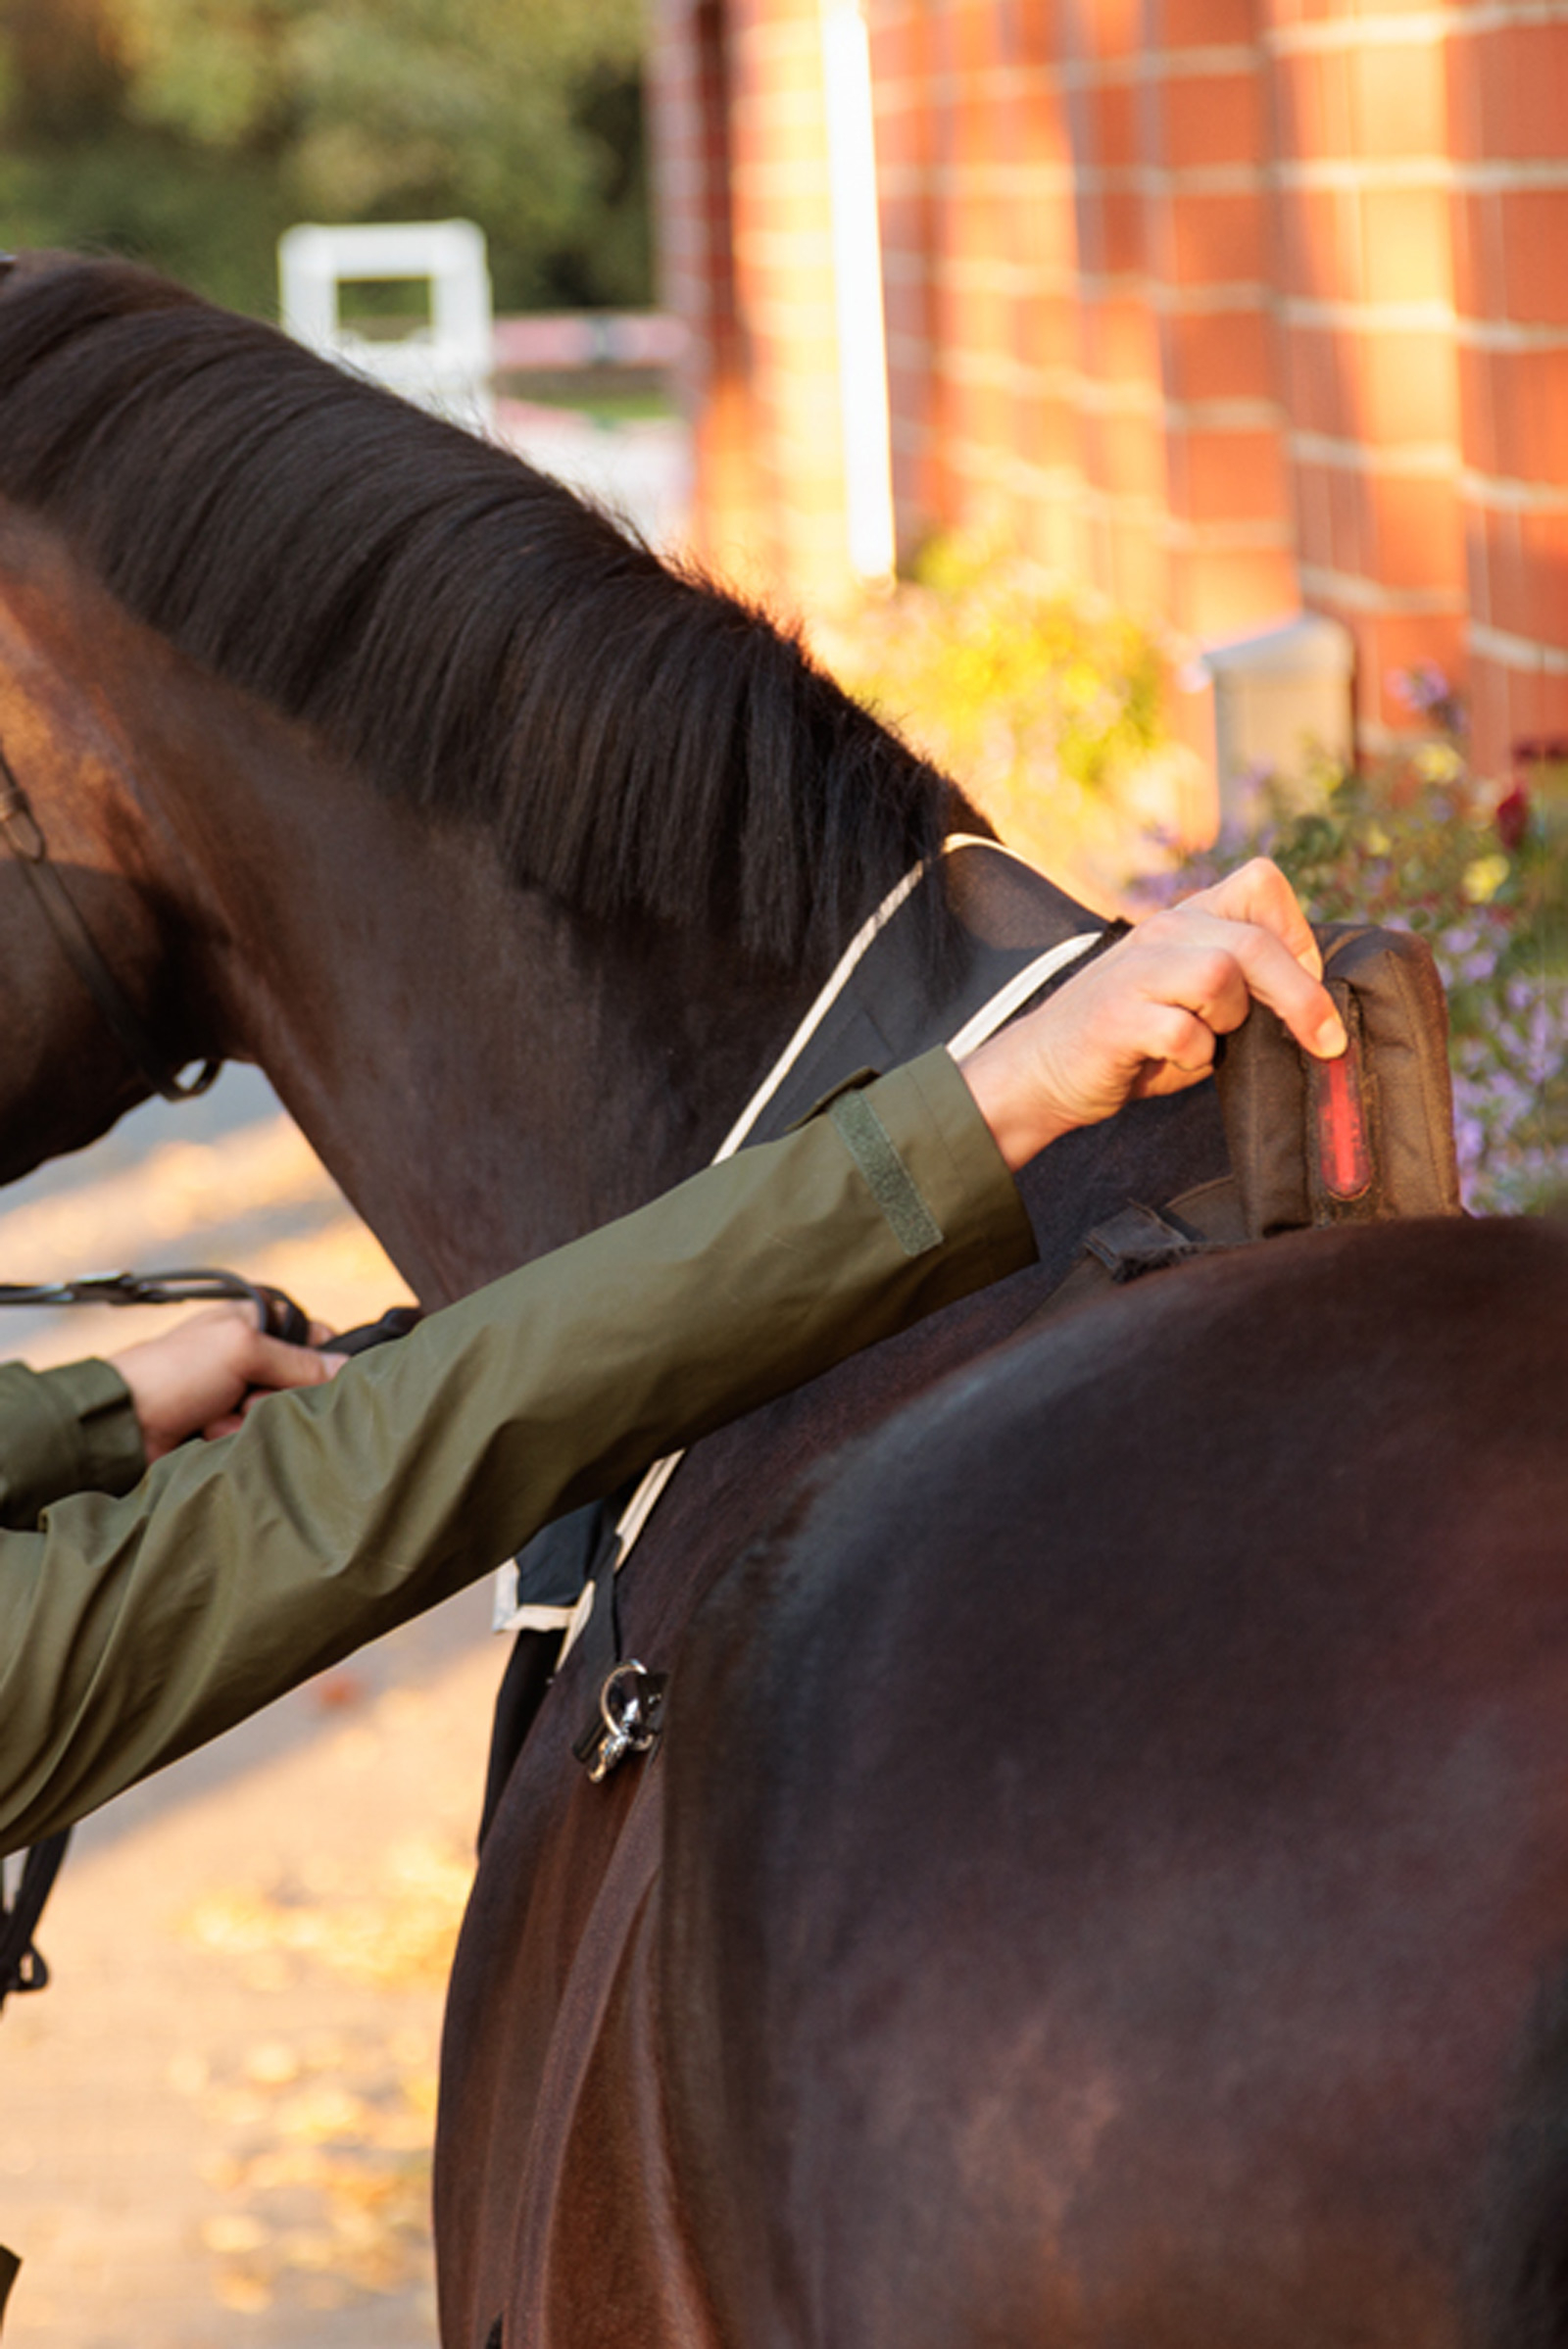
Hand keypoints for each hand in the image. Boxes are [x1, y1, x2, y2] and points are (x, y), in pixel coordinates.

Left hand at [111, 1304, 346, 1460]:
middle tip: (248, 1395)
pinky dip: (235, 1438)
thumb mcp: (242, 1350)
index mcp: (252, 1321)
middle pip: (301, 1382)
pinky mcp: (227, 1429)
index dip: (322, 1357)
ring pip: (280, 1413)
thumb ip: (300, 1360)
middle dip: (277, 1395)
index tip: (316, 1375)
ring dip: (252, 1420)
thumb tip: (349, 1369)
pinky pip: (257, 1437)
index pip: (314, 1336)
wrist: (122, 1426)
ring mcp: (236, 1394)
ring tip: (218, 1416)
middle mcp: (248, 1356)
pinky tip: (208, 1433)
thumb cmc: (174, 1372)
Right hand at [960, 859, 1346, 1170]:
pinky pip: (1185, 1032)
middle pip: (1256, 941)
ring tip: (1208, 1040)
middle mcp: (1163, 931)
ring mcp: (1137, 970)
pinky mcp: (1117, 1015)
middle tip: (1325, 1041)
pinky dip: (1194, 1058)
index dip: (1298, 933)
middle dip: (1302, 997)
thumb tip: (1321, 1007)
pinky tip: (1172, 1062)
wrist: (1045, 1071)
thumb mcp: (1195, 1001)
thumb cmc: (1135, 1041)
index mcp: (1188, 919)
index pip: (1261, 883)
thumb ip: (1245, 987)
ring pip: (1222, 976)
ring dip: (1230, 1021)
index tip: (1305, 983)